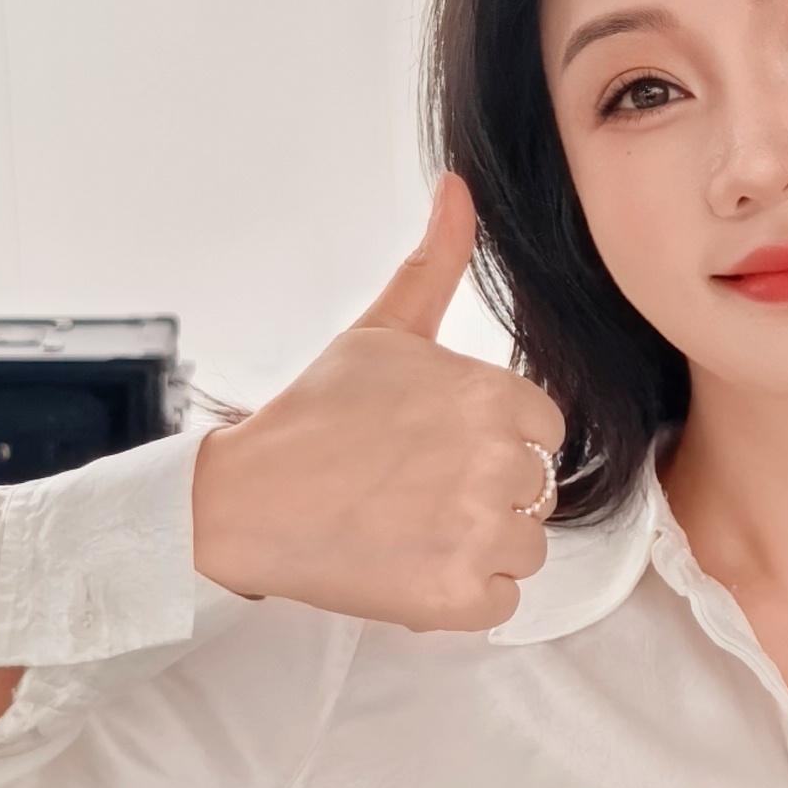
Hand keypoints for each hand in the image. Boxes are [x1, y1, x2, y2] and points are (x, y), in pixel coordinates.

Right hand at [189, 176, 567, 635]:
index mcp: (493, 397)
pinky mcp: (458, 600)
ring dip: (479, 546)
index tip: (436, 446)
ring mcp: (479, 536)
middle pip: (536, 490)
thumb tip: (458, 185)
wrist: (245, 502)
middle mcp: (497, 464)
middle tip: (413, 487)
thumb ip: (436, 261)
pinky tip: (410, 564)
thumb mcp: (382, 330)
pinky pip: (501, 603)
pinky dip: (462, 596)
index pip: (542, 430)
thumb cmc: (315, 414)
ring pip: (525, 548)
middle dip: (485, 493)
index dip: (493, 440)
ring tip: (410, 525)